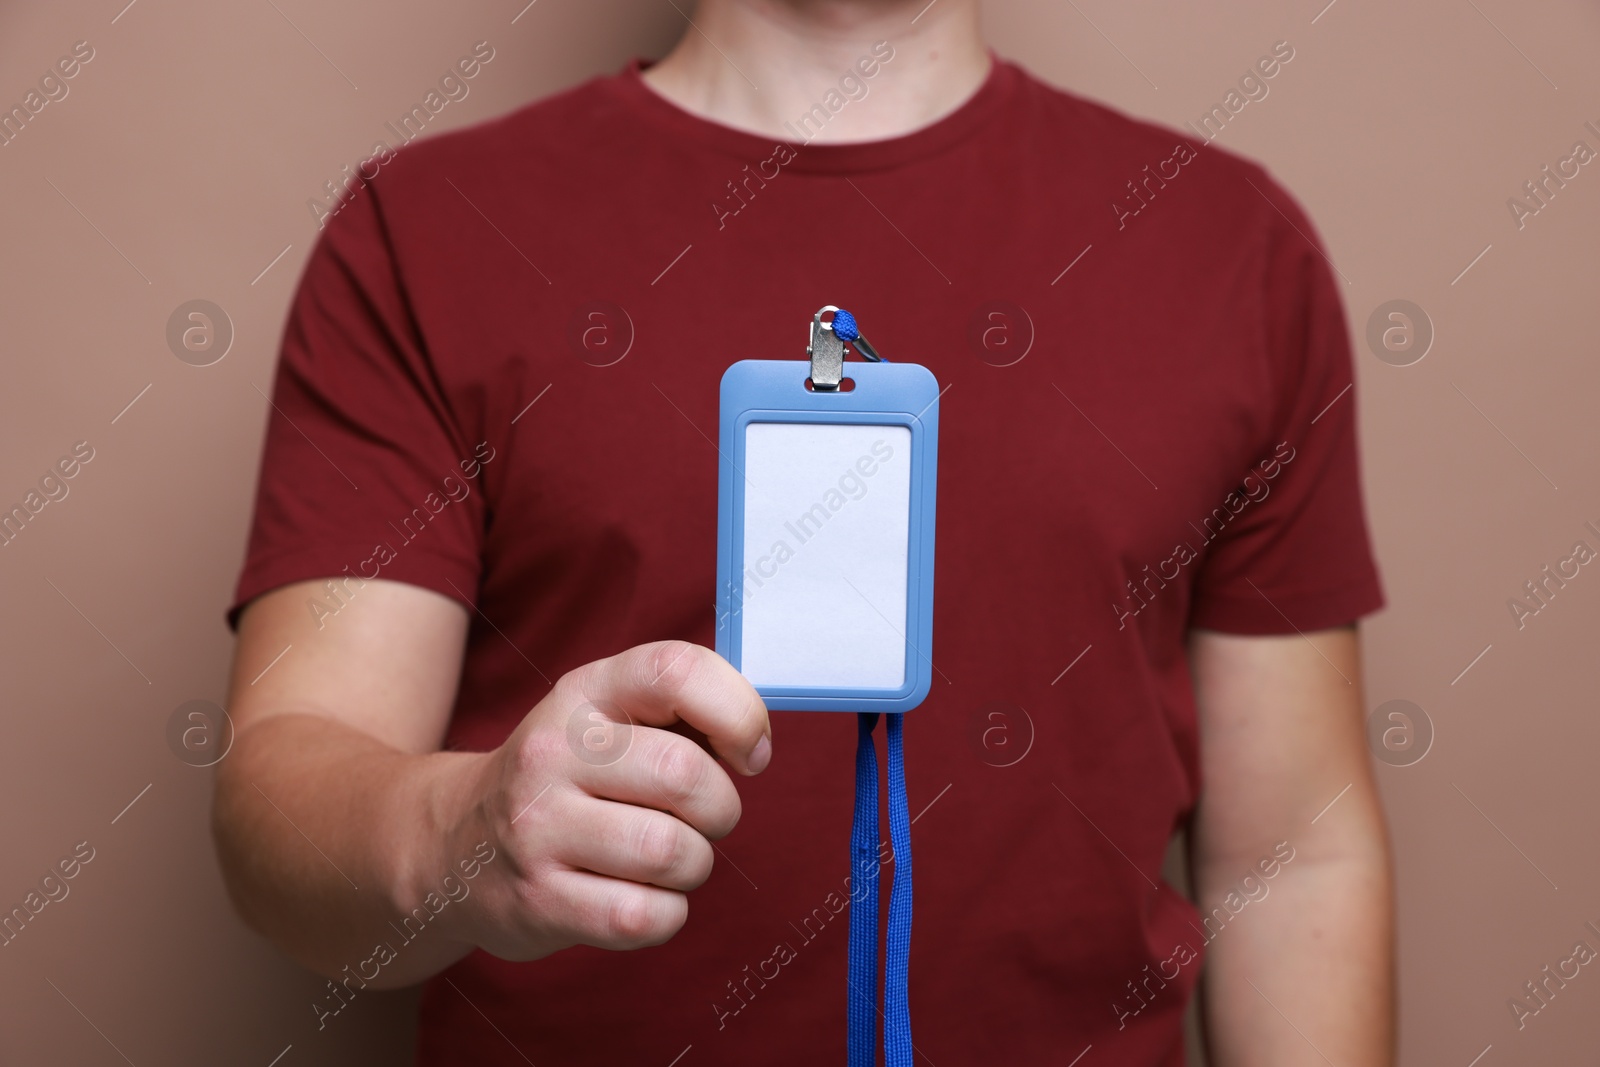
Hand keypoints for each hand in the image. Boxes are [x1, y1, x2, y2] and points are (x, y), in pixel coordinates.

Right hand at [447, 641, 770, 960]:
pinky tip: (641, 898)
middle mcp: (552, 751)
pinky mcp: (537, 901)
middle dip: (721, 809)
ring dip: (693, 865)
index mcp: (585, 692)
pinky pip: (645, 917)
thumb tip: (753, 742)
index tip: (748, 753)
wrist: (456, 845)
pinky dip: (666, 914)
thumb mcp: (610, 717)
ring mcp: (537, 827)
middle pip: (686, 776)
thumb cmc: (570, 778)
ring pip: (672, 852)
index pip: (676, 672)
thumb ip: (685, 712)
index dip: (738, 713)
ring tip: (666, 858)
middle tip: (702, 818)